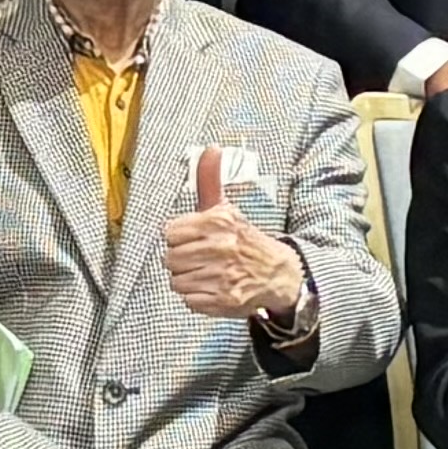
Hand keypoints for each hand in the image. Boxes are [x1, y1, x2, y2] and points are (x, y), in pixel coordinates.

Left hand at [155, 145, 302, 325]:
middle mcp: (221, 247)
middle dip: (181, 260)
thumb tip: (211, 148)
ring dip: (188, 280)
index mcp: (219, 221)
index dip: (178, 238)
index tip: (192, 239)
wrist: (278, 273)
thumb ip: (210, 180)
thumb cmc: (242, 238)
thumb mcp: (226, 208)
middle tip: (199, 258)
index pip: (169, 233)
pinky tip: (211, 288)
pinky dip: (197, 298)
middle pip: (170, 258)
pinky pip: (189, 300)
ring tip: (205, 273)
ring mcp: (223, 276)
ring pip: (177, 281)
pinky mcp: (225, 300)